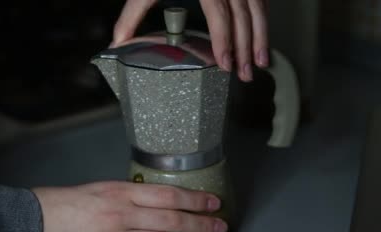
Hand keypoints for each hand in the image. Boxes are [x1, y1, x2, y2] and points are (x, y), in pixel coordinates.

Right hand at [32, 181, 227, 231]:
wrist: (29, 226)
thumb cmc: (60, 205)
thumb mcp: (96, 190)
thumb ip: (125, 195)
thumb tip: (154, 203)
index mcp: (118, 192)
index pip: (167, 195)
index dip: (194, 200)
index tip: (212, 203)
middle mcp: (120, 215)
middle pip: (170, 219)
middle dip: (200, 224)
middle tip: (220, 227)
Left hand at [112, 0, 267, 81]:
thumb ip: (132, 16)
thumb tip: (117, 43)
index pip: (220, 15)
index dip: (225, 40)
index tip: (225, 63)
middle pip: (243, 16)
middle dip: (246, 48)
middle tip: (244, 74)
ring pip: (257, 8)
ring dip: (262, 36)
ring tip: (261, 62)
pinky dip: (262, 19)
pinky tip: (262, 35)